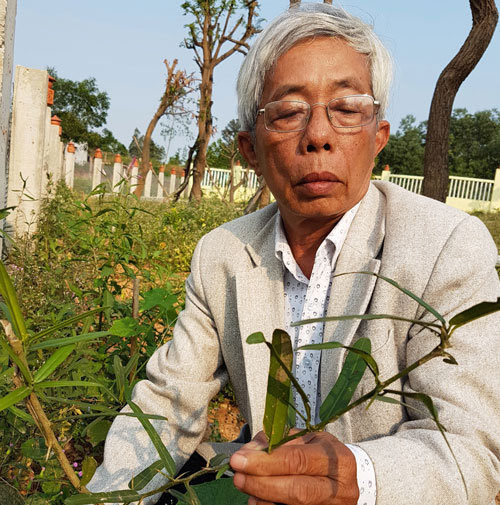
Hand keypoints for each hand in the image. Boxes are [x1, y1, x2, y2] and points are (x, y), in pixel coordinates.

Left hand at [230, 430, 358, 504]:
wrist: (343, 478)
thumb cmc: (320, 454)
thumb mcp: (305, 439)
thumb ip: (277, 441)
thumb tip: (248, 451)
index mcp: (337, 459)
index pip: (298, 460)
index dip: (266, 461)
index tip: (240, 458)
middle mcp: (340, 488)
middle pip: (296, 490)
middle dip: (261, 483)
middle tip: (237, 475)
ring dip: (262, 498)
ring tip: (244, 485)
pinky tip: (256, 500)